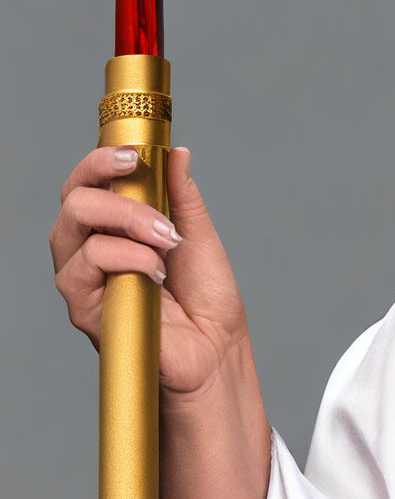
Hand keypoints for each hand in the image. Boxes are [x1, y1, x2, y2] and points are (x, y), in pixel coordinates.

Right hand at [50, 145, 250, 398]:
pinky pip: (86, 268)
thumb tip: (178, 153)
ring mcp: (83, 280)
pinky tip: (156, 272)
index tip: (132, 155)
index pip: (87, 184)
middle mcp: (89, 249)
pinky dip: (126, 259)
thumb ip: (182, 195)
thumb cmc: (204, 294)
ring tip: (166, 242)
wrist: (216, 345)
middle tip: (158, 210)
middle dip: (116, 194)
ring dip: (127, 226)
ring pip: (73, 230)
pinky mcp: (85, 310)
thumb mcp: (197, 233)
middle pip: (74, 201)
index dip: (99, 162)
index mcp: (112, 226)